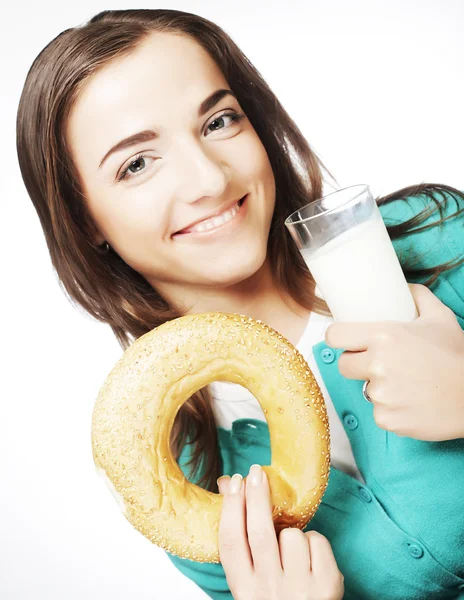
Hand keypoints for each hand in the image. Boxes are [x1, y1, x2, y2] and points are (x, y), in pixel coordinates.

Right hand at [217, 464, 343, 599]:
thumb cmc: (274, 598)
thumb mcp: (251, 578)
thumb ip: (240, 541)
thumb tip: (226, 484)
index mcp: (244, 589)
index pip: (230, 541)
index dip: (231, 507)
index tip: (234, 482)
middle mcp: (269, 590)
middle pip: (260, 532)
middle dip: (256, 497)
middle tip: (256, 472)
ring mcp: (299, 588)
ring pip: (293, 535)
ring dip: (292, 532)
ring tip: (292, 550)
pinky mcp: (326, 585)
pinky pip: (318, 542)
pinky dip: (314, 542)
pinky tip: (311, 559)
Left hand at [325, 283, 463, 440]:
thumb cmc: (457, 357)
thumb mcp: (440, 318)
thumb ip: (418, 297)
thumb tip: (405, 286)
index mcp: (383, 336)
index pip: (335, 336)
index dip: (338, 338)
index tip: (344, 341)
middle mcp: (377, 365)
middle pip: (344, 365)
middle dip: (357, 364)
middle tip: (378, 364)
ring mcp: (380, 395)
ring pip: (364, 389)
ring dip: (378, 388)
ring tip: (405, 385)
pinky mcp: (386, 419)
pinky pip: (378, 412)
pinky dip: (391, 410)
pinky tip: (411, 403)